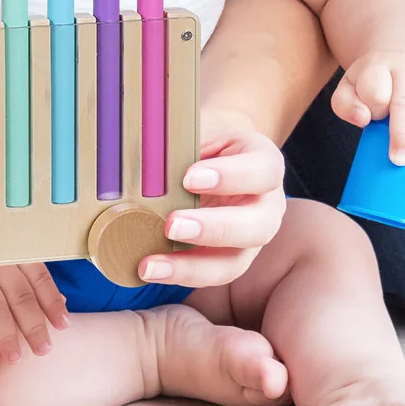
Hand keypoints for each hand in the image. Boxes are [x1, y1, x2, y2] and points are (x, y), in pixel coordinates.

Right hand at [0, 264, 68, 360]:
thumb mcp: (3, 257)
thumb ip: (30, 278)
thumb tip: (61, 302)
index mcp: (12, 251)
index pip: (38, 277)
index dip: (52, 302)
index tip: (62, 325)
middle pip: (19, 295)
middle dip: (33, 325)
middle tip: (43, 349)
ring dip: (6, 333)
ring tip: (14, 357)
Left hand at [137, 108, 287, 288]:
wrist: (218, 155)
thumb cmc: (207, 140)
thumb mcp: (200, 130)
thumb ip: (180, 144)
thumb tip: (137, 158)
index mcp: (265, 164)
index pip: (261, 171)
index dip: (230, 176)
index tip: (189, 178)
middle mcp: (267, 207)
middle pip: (257, 226)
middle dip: (213, 229)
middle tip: (171, 225)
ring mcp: (250, 239)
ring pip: (233, 263)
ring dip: (190, 267)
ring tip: (150, 264)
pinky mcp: (228, 260)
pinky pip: (208, 275)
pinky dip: (177, 274)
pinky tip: (148, 268)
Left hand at [331, 52, 404, 168]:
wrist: (398, 60)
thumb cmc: (370, 84)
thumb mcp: (349, 89)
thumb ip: (345, 104)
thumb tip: (363, 119)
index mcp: (379, 67)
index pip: (376, 88)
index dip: (375, 106)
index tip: (371, 123)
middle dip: (403, 133)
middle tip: (400, 161)